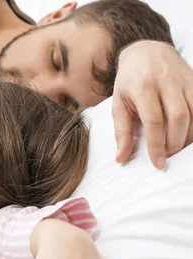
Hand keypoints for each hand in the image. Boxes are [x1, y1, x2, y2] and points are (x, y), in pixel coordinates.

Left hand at [114, 40, 192, 169]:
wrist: (146, 51)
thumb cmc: (129, 81)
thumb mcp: (118, 104)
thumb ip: (121, 132)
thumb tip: (121, 158)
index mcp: (142, 87)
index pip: (154, 121)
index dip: (157, 145)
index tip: (158, 163)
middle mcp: (166, 82)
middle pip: (179, 117)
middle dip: (175, 142)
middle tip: (168, 156)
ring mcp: (184, 79)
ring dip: (189, 135)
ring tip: (177, 146)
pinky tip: (189, 133)